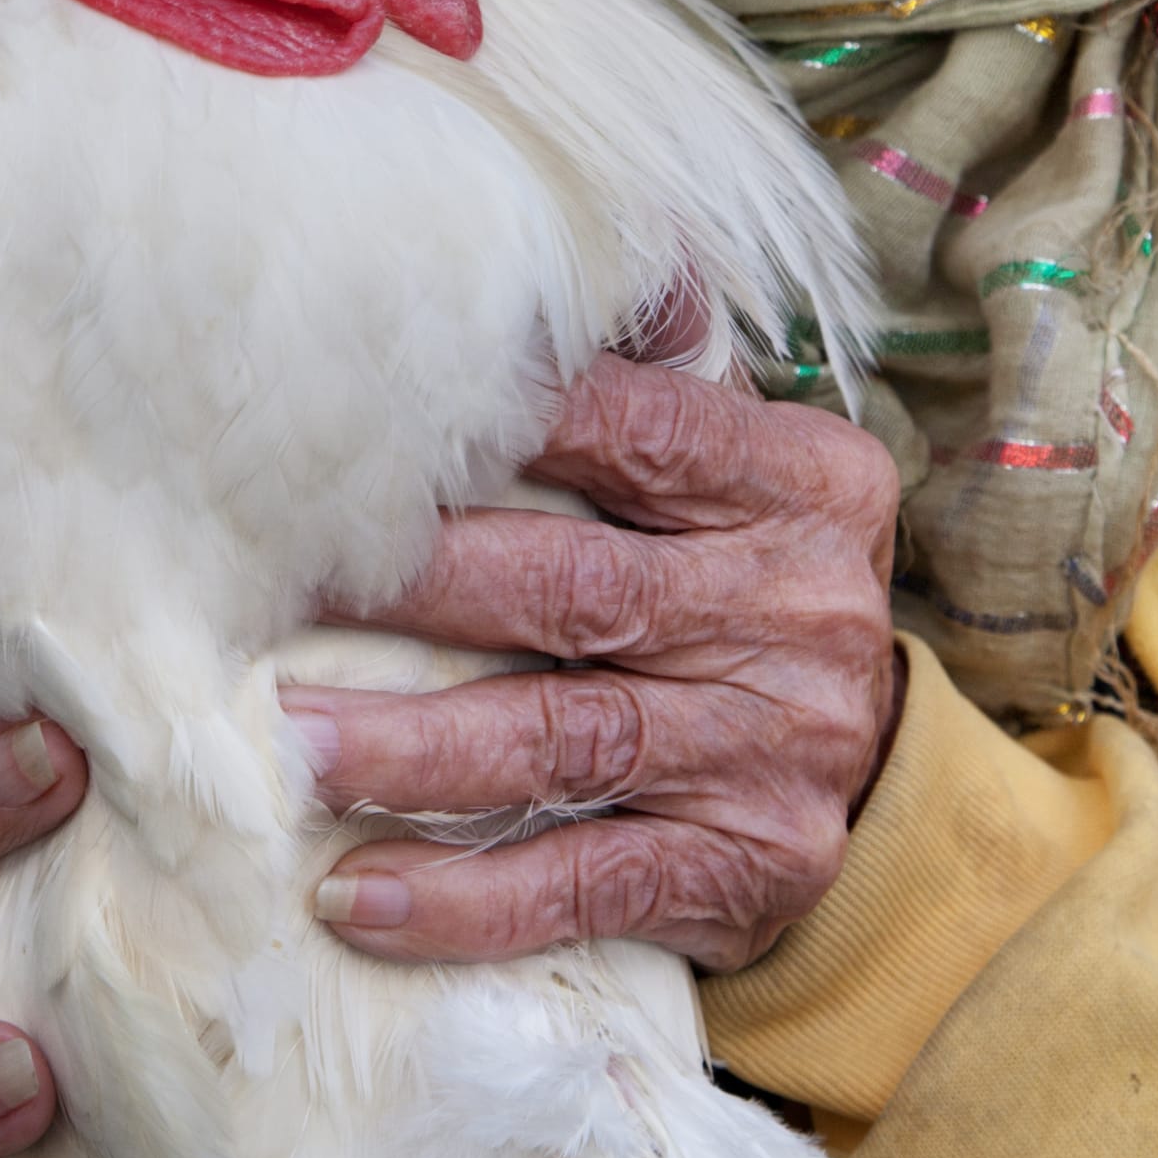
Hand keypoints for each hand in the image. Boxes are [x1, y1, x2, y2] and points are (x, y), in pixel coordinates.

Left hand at [284, 361, 902, 974]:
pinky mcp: (746, 868)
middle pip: (577, 587)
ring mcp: (773, 745)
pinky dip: (469, 897)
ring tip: (291, 749)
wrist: (882, 768)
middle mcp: (794, 607)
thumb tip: (528, 260)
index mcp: (794, 480)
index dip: (503, 420)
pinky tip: (360, 895)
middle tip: (275, 583)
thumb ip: (646, 380)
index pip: (637, 428)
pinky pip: (591, 882)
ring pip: (567, 741)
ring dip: (415, 751)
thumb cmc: (747, 578)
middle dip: (415, 585)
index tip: (360, 419)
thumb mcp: (739, 464)